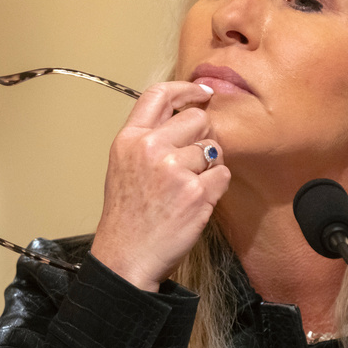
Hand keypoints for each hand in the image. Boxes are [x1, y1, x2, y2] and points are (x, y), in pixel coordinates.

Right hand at [90, 81, 229, 290]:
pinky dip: (216, 188)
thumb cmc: (128, 216)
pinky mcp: (195, 192)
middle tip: (193, 163)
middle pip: (198, 120)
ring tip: (188, 189)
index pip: (159, 95)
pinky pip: (223, 175)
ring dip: (209, 167)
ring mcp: (174, 170)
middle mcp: (150, 149)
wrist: (127, 257)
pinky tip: (196, 202)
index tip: (204, 92)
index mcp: (129, 139)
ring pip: (214, 149)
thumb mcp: (124, 166)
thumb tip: (184, 116)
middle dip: (204, 138)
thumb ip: (149, 139)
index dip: (187, 89)